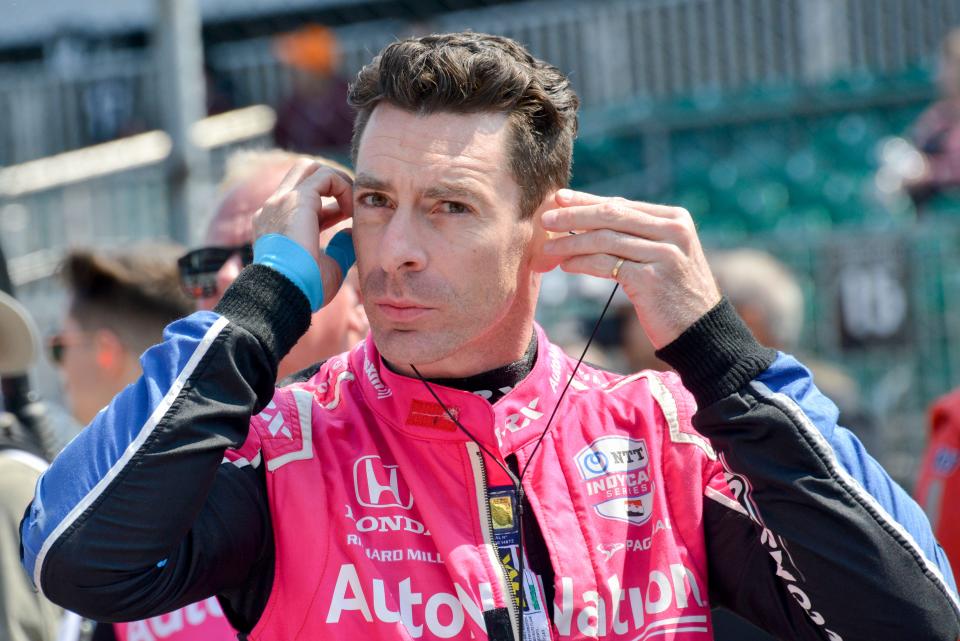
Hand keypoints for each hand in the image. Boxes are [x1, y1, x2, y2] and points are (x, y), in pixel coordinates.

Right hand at [254, 160, 353, 305]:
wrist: (284, 292)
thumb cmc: (305, 288)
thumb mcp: (327, 267)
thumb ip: (339, 249)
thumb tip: (350, 235)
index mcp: (276, 226)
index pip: (303, 202)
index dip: (331, 207)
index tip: (347, 220)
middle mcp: (274, 209)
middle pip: (303, 174)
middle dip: (332, 182)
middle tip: (351, 204)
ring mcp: (281, 201)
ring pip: (311, 168)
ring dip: (338, 181)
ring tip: (353, 205)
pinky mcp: (296, 198)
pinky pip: (325, 176)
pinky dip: (343, 187)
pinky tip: (351, 210)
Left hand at [540, 189, 720, 348]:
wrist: (701, 331)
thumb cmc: (675, 292)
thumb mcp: (663, 254)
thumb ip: (637, 233)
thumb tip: (590, 214)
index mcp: (675, 219)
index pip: (622, 204)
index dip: (587, 200)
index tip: (560, 198)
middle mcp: (672, 232)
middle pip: (611, 215)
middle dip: (574, 215)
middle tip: (545, 217)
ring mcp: (663, 255)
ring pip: (605, 239)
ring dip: (571, 242)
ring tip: (548, 246)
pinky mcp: (650, 280)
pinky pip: (606, 265)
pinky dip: (582, 263)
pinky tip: (566, 265)